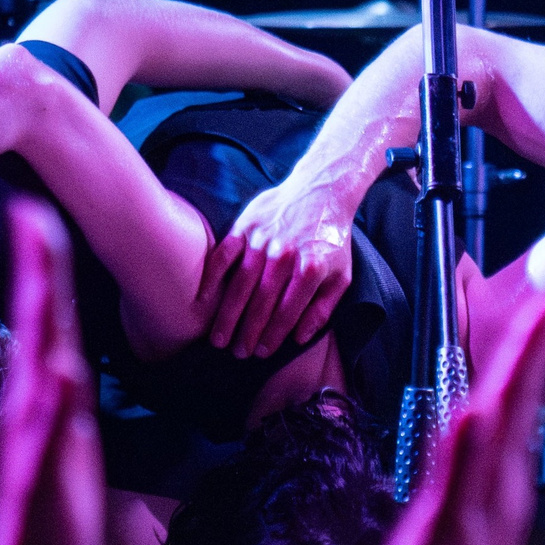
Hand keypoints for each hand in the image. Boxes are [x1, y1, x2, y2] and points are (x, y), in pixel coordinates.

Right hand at [194, 181, 359, 358]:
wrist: (321, 192)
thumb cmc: (331, 240)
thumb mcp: (341, 275)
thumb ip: (323, 308)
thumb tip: (299, 338)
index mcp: (310, 268)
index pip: (287, 312)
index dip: (273, 336)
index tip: (261, 353)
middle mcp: (285, 255)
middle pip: (260, 302)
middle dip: (247, 332)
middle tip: (237, 353)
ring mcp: (262, 240)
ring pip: (239, 284)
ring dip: (227, 314)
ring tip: (219, 339)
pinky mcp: (245, 226)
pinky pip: (223, 255)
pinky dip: (211, 278)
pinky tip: (202, 300)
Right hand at [374, 292, 544, 544]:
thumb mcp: (441, 534)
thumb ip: (458, 472)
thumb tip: (474, 413)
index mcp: (489, 472)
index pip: (511, 393)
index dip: (530, 346)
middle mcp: (502, 473)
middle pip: (521, 395)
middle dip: (539, 344)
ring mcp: (499, 488)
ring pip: (517, 414)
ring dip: (530, 369)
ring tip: (544, 331)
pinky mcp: (490, 503)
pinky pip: (503, 441)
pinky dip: (511, 408)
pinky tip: (509, 398)